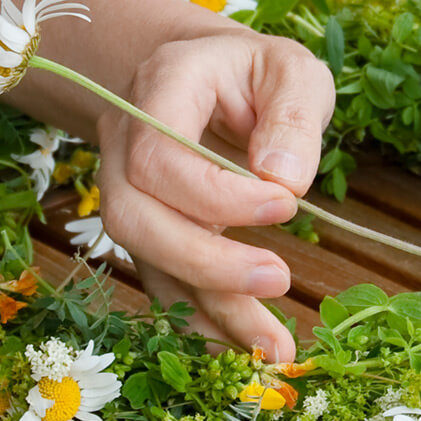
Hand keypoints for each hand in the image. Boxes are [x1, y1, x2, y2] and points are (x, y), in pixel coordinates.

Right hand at [95, 29, 334, 361]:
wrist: (206, 77)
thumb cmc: (253, 75)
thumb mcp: (290, 71)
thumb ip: (293, 116)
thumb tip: (284, 180)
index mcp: (159, 93)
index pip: (161, 157)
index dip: (218, 194)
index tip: (287, 204)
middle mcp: (127, 147)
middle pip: (136, 220)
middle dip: (206, 262)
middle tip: (279, 279)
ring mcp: (130, 194)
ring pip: (149, 263)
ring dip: (210, 311)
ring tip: (274, 349)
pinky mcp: (152, 235)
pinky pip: (164, 285)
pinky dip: (203, 323)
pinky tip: (246, 350)